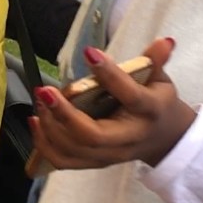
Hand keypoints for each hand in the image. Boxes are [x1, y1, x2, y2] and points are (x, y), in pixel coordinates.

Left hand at [30, 37, 195, 170]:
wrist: (165, 139)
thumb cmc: (157, 103)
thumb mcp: (161, 79)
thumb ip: (155, 60)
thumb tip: (164, 40)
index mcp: (148, 111)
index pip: (130, 96)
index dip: (110, 75)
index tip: (89, 53)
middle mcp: (128, 138)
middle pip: (93, 135)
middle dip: (64, 114)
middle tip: (45, 90)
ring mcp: (110, 154)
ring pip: (74, 151)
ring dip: (50, 127)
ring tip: (40, 101)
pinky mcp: (95, 162)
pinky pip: (64, 161)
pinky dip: (45, 144)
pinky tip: (36, 121)